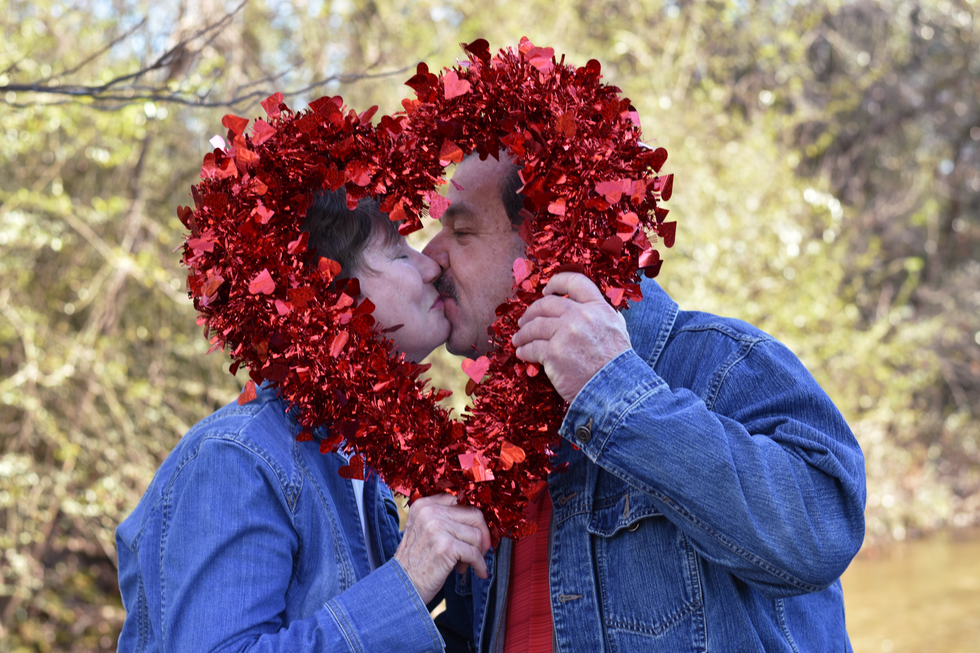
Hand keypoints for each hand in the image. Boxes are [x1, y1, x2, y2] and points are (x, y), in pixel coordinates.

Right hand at [393, 494, 491, 603]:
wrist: (401, 586)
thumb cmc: (416, 561)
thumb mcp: (423, 530)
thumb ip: (444, 518)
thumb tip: (478, 520)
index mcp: (424, 505)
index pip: (460, 501)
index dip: (473, 519)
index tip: (476, 533)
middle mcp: (430, 512)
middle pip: (474, 515)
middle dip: (483, 535)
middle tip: (480, 551)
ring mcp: (437, 528)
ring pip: (477, 535)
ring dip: (478, 553)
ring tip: (466, 564)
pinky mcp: (445, 547)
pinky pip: (474, 553)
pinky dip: (480, 564)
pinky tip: (478, 572)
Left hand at [512, 272, 631, 402]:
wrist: (615, 388)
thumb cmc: (617, 363)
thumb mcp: (618, 329)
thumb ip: (604, 316)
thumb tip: (593, 309)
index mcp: (597, 307)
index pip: (574, 281)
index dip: (556, 282)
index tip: (546, 290)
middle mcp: (580, 316)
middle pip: (547, 304)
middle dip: (531, 312)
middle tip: (524, 321)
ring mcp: (565, 334)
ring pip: (534, 326)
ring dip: (523, 333)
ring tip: (518, 339)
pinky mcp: (553, 354)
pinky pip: (531, 348)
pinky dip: (524, 351)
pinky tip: (522, 354)